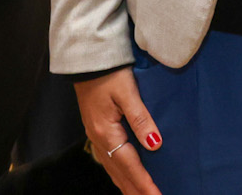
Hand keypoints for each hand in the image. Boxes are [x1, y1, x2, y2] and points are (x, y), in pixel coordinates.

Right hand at [75, 69, 161, 194]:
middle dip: (135, 190)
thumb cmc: (109, 73)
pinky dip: (117, 173)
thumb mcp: (127, 93)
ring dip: (126, 185)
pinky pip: (108, 159)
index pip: (130, 164)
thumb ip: (141, 119)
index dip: (144, 182)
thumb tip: (154, 144)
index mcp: (107, 132)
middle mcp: (99, 139)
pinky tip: (122, 176)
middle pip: (120, 172)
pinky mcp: (96, 129)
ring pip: (112, 168)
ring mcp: (95, 135)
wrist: (87, 59)